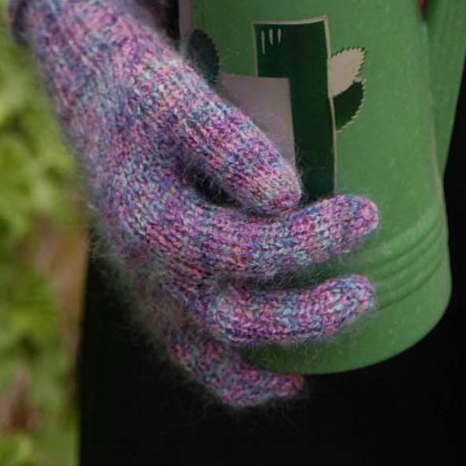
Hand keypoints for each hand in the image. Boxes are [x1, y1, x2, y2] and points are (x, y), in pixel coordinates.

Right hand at [9, 0, 377, 406]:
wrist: (97, 93)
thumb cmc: (145, 89)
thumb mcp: (179, 97)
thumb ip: (228, 143)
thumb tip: (287, 195)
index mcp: (152, 222)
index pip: (243, 250)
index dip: (309, 241)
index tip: (366, 213)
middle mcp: (148, 269)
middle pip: (235, 318)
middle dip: (309, 314)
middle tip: (368, 289)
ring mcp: (150, 287)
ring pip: (214, 352)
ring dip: (283, 351)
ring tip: (342, 331)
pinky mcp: (157, 289)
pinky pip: (193, 354)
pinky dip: (237, 376)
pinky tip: (288, 376)